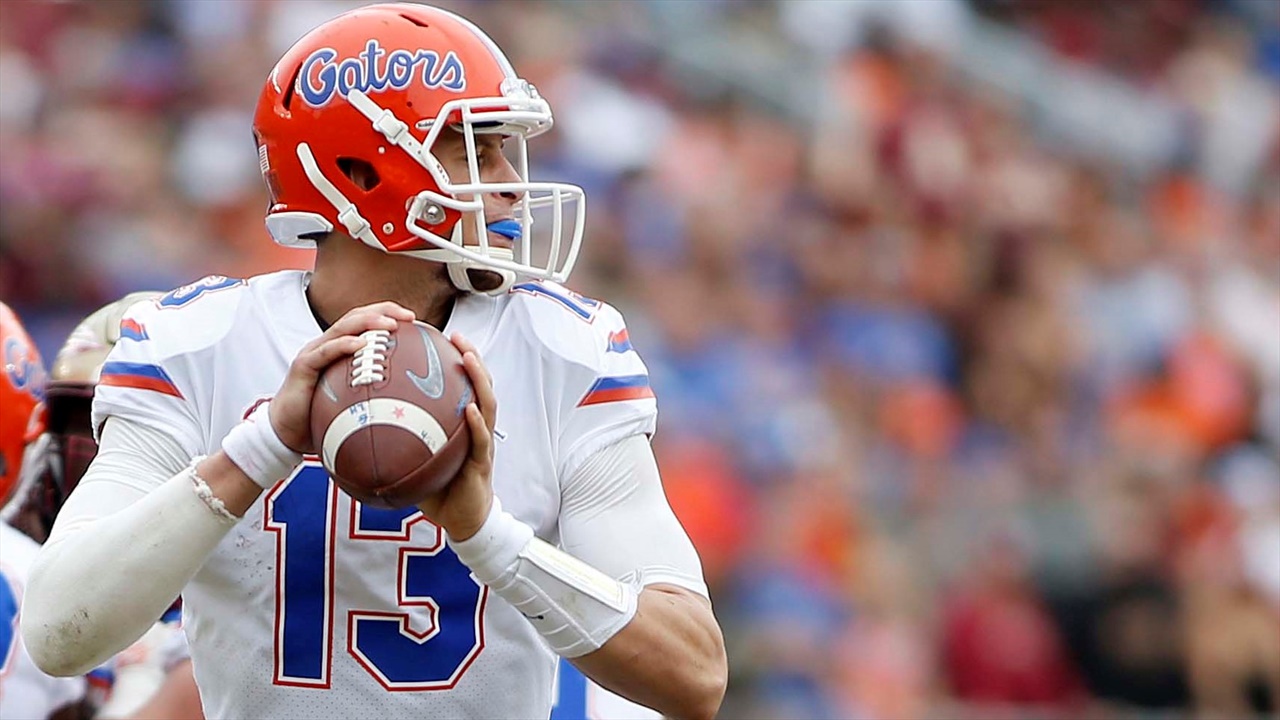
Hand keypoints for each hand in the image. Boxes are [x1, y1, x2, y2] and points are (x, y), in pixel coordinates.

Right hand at [268, 301, 415, 453]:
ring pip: (342, 327)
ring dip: (368, 322)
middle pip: (356, 316)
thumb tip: (411, 402)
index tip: (413, 319)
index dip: (388, 314)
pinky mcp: (304, 365)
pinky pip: (326, 351)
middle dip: (384, 311)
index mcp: (340, 349)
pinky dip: (344, 345)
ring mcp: (314, 352)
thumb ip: (375, 393)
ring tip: (390, 324)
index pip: (364, 321)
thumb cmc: (319, 415)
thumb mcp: (354, 400)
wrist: (285, 431)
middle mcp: (327, 344)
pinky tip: (361, 344)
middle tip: (409, 316)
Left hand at [415, 333, 496, 540]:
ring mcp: (483, 444)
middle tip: (458, 336)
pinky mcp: (482, 463)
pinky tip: (468, 409)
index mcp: (464, 424)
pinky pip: (481, 439)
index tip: (441, 337)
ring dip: (480, 379)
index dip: (456, 361)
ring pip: (487, 404)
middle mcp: (478, 428)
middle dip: (473, 358)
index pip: (463, 386)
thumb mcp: (416, 459)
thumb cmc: (439, 489)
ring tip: (469, 358)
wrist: (462, 521)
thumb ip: (397, 440)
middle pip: (481, 385)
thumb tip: (357, 426)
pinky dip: (476, 423)